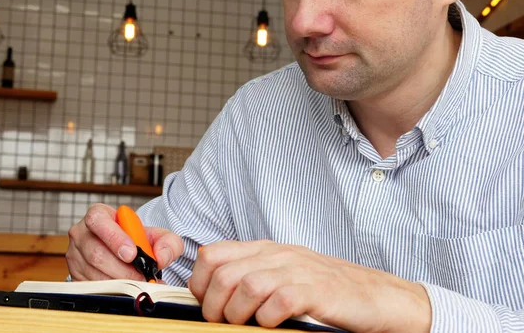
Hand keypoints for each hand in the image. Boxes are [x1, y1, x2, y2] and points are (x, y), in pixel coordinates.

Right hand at [66, 203, 183, 280]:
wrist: (126, 251)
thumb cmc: (136, 239)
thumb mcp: (156, 235)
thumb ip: (167, 242)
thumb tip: (161, 257)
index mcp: (98, 215)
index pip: (98, 221)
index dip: (114, 238)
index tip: (132, 254)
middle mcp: (82, 233)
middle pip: (96, 252)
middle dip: (121, 268)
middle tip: (140, 276)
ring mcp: (75, 254)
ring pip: (93, 272)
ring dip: (117, 281)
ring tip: (136, 282)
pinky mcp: (74, 273)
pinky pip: (89, 285)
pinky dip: (109, 290)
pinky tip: (124, 288)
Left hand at [188, 241, 431, 332]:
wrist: (375, 295)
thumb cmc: (326, 288)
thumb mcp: (283, 272)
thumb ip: (251, 274)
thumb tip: (211, 292)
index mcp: (265, 250)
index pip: (213, 254)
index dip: (199, 282)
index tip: (205, 303)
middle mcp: (278, 255)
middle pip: (224, 273)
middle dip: (213, 305)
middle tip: (222, 322)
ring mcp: (298, 271)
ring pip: (247, 285)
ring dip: (237, 313)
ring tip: (245, 325)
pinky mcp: (317, 291)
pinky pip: (279, 300)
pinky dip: (268, 317)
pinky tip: (273, 323)